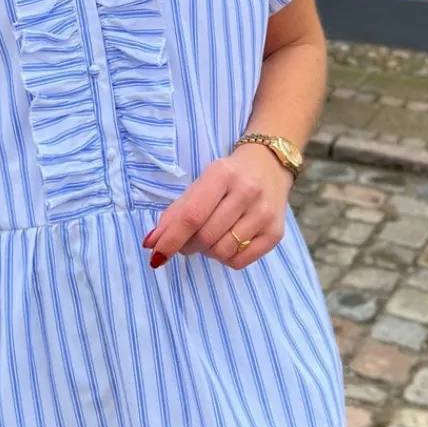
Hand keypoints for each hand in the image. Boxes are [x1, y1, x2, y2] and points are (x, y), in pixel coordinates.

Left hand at [144, 144, 293, 270]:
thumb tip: (151, 243)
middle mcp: (247, 192)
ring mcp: (264, 213)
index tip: (155, 255)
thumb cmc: (227, 177)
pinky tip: (227, 243)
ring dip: (207, 252)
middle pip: (206, 237)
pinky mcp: (276, 232)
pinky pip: (240, 261)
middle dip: (187, 246)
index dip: (171, 239)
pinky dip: (226, 259)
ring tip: (210, 238)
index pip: (192, 215)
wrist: (269, 164)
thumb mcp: (200, 184)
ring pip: (222, 252)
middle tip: (186, 242)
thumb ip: (175, 213)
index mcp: (222, 174)